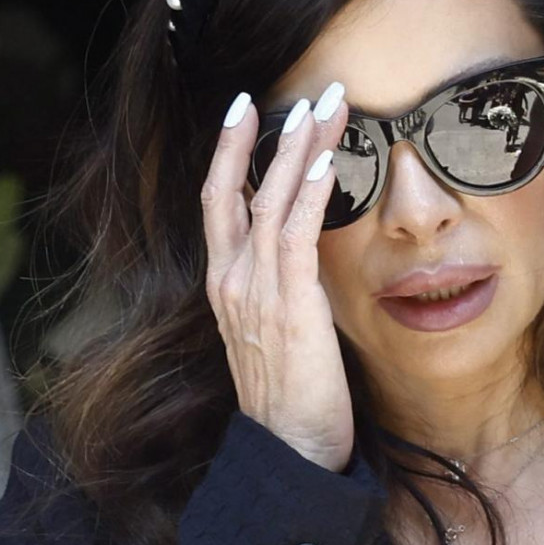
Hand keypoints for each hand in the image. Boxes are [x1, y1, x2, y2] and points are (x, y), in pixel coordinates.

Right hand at [200, 84, 355, 473]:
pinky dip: (307, 192)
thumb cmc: (290, 400)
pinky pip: (293, 235)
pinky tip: (325, 158)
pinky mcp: (288, 307)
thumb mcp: (274, 335)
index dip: (229, 152)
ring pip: (268, 200)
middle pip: (236, 188)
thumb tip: (301, 255)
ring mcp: (254, 293)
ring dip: (298, 148)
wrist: (289, 452)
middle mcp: (230, 282)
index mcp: (224, 287)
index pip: (218, 203)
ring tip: (325, 105)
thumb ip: (279, 291)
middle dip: (265, 134)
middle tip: (303, 92)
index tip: (248, 109)